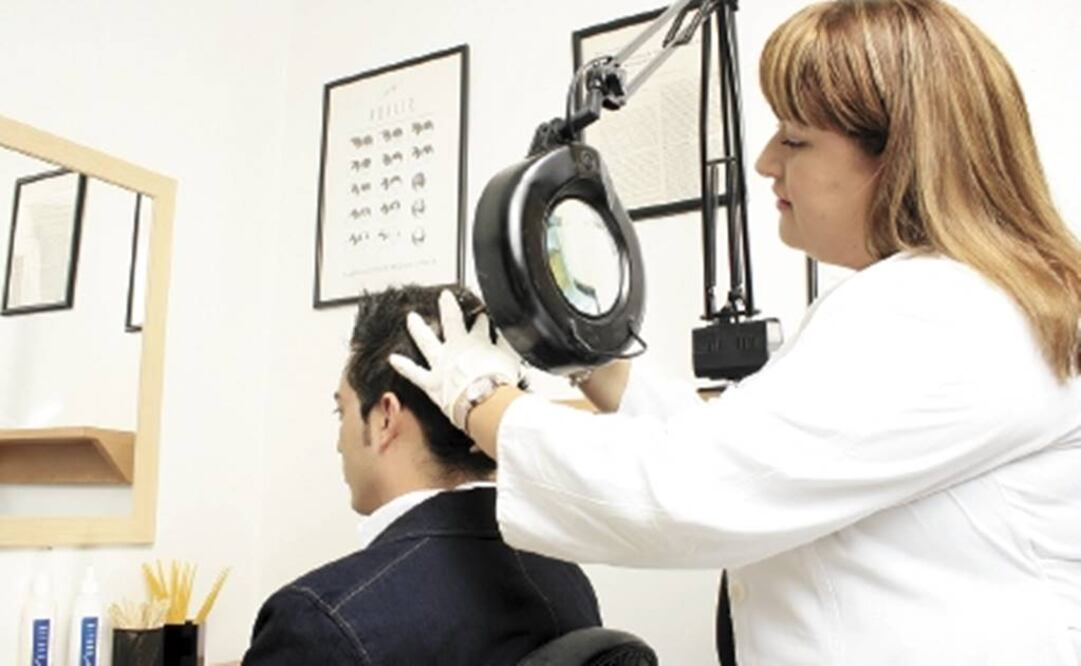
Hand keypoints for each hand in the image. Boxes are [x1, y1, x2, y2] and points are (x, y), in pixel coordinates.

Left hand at [389, 290, 520, 428]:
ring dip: (418, 328)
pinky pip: (414, 373)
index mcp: (477, 342)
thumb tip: (516, 337)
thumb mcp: (512, 359)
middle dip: (448, 308)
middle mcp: (457, 348)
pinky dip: (403, 365)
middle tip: (444, 297)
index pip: (480, 327)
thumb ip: (509, 346)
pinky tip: (393, 358)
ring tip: (411, 318)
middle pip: (450, 322)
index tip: (482, 316)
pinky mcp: (432, 382)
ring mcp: (442, 363)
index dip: (481, 320)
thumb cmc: (500, 383)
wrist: (485, 399)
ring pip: (426, 341)